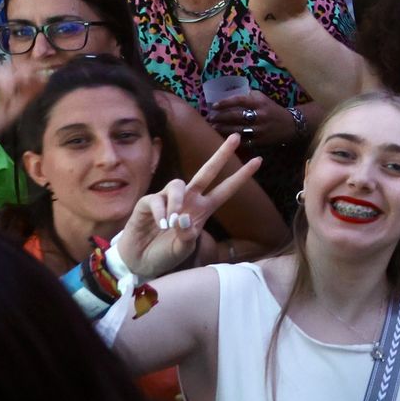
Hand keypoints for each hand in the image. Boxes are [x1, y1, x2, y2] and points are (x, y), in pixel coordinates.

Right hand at [116, 134, 264, 279]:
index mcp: (202, 209)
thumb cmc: (166, 253)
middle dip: (221, 155)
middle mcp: (188, 200)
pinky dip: (160, 214)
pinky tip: (160, 226)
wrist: (141, 261)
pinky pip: (156, 200)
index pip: (225, 189)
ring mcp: (168, 199)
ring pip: (178, 184)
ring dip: (176, 201)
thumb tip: (182, 218)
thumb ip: (187, 236)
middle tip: (236, 138)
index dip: (241, 176)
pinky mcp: (148, 203)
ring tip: (171, 223)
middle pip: (207, 172)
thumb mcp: (183, 249)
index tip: (259, 160)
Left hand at [207, 88, 295, 145]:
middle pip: (235, 116)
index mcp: (259, 103)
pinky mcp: (260, 141)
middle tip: (210, 118)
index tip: (214, 106)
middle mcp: (259, 116)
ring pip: (237, 130)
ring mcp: (260, 130)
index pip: (239, 100)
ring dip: (222, 129)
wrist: (290, 125)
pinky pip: (243, 142)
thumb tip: (229, 95)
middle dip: (220, 117)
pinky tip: (223, 139)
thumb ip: (248, 96)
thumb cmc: (272, 110)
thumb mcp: (263, 98)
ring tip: (213, 127)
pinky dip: (232, 140)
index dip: (225, 103)